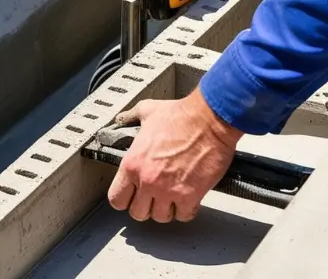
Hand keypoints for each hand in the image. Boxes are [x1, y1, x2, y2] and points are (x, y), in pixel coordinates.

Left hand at [107, 90, 241, 222]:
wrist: (210, 119)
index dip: (125, 198)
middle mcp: (147, 181)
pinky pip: (184, 215)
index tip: (133, 195)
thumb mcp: (149, 111)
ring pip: (161, 217)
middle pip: (138, 213)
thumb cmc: (184, 115)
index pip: (117, 198)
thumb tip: (123, 118)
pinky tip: (190, 199)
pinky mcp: (190, 195)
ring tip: (174, 197)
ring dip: (168, 208)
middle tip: (156, 196)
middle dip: (147, 206)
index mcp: (133, 164)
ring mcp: (168, 190)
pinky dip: (187, 209)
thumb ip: (132, 117)